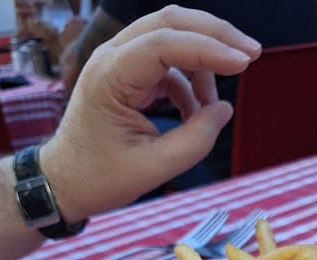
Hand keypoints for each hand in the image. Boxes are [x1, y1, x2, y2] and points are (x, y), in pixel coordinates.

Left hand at [40, 6, 260, 220]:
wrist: (65, 182)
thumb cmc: (99, 178)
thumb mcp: (153, 168)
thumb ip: (195, 140)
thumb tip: (223, 110)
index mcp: (110, 77)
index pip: (165, 43)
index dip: (208, 49)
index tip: (245, 64)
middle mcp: (112, 58)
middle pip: (170, 21)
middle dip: (214, 34)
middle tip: (251, 55)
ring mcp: (119, 62)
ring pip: (172, 37)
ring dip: (203, 63)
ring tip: (213, 108)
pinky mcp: (129, 74)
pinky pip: (168, 62)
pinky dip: (190, 81)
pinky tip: (196, 112)